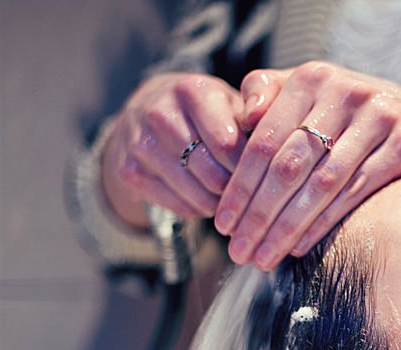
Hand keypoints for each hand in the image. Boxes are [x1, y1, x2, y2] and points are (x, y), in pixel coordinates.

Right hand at [101, 73, 246, 226]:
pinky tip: (202, 195)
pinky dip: (197, 208)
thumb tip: (270, 145)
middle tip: (245, 188)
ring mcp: (140, 143)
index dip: (248, 165)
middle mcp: (160, 113)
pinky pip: (178, 207)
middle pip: (212, 174)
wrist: (145, 112)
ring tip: (227, 193)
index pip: (226, 143)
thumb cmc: (204, 111)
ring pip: (197, 195)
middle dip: (235, 187)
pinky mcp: (129, 171)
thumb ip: (255, 117)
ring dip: (219, 202)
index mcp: (191, 90)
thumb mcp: (231, 102)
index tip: (258, 171)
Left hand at [216, 61, 400, 268]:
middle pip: (290, 165)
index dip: (240, 186)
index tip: (223, 225)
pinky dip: (325, 223)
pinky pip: (356, 192)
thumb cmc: (347, 113)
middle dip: (259, 215)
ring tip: (265, 256)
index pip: (264, 141)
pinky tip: (300, 245)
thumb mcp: (308, 95)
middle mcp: (345, 93)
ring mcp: (379, 117)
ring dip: (289, 227)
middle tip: (239, 251)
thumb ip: (267, 95)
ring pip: (322, 184)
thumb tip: (242, 118)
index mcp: (311, 79)